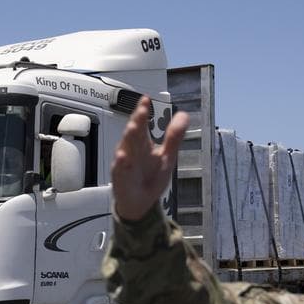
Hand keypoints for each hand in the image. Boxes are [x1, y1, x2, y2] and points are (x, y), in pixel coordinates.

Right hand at [111, 96, 187, 220]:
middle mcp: (132, 151)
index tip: (146, 100)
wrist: (140, 203)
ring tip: (132, 127)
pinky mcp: (122, 179)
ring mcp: (125, 164)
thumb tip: (183, 116)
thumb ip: (174, 137)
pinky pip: (119, 170)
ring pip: (125, 148)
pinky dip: (121, 164)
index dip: (143, 112)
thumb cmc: (151, 178)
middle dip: (137, 121)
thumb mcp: (167, 156)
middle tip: (141, 109)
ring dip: (128, 138)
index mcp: (143, 144)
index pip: (142, 124)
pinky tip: (122, 157)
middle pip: (134, 133)